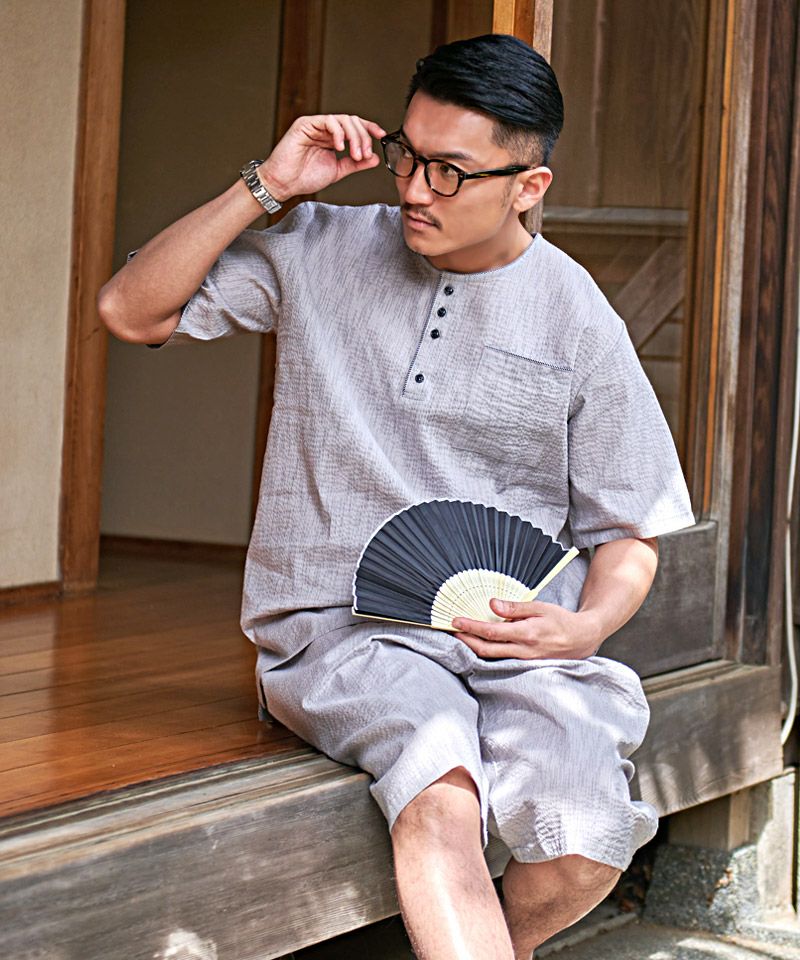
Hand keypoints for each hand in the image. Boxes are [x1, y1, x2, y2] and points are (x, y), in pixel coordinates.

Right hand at [258, 114, 386, 200]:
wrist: (284, 184)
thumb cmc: (305, 177)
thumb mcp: (337, 171)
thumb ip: (355, 164)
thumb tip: (374, 158)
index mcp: (332, 138)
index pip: (355, 127)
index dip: (369, 129)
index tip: (381, 136)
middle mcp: (325, 129)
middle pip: (352, 122)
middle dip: (363, 137)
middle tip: (364, 154)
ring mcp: (315, 125)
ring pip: (343, 120)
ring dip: (354, 136)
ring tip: (355, 154)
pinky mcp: (305, 124)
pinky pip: (328, 121)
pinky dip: (338, 132)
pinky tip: (340, 147)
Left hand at [452, 597, 601, 660]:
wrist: (582, 639)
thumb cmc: (561, 621)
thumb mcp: (540, 607)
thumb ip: (514, 608)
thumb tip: (492, 604)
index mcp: (526, 634)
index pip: (491, 632)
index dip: (470, 627)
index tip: (456, 621)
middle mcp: (523, 651)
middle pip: (485, 649)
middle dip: (465, 640)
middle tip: (451, 630)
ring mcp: (524, 661)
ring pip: (492, 657)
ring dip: (474, 648)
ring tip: (461, 636)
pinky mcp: (525, 665)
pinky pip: (501, 661)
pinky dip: (487, 654)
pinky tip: (479, 645)